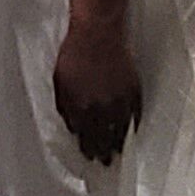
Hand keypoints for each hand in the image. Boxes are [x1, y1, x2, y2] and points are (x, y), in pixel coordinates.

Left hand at [54, 17, 142, 165]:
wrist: (97, 32)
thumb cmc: (74, 53)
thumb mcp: (59, 81)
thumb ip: (65, 106)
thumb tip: (70, 125)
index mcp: (80, 106)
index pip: (84, 135)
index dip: (87, 148)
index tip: (89, 156)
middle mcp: (100, 108)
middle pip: (103, 137)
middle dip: (103, 152)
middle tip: (105, 162)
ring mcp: (119, 99)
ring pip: (120, 128)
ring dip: (119, 142)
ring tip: (119, 152)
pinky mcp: (133, 89)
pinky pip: (135, 112)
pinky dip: (133, 123)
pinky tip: (132, 129)